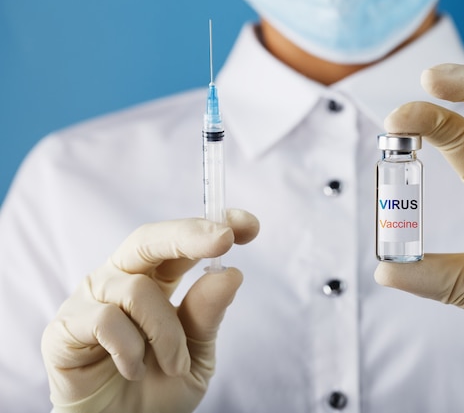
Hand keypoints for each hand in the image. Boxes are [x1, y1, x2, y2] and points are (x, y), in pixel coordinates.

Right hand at [41, 209, 259, 412]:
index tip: (249, 225)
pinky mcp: (65, 326)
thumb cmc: (159, 389)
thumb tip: (230, 273)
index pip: (181, 242)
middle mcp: (122, 279)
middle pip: (149, 239)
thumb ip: (206, 315)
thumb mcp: (196, 354)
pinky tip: (133, 370)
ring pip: (137, 291)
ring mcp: (91, 299)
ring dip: (167, 334)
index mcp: (157, 280)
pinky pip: (106, 320)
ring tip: (175, 366)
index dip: (211, 225)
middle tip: (223, 239)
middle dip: (189, 235)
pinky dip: (131, 349)